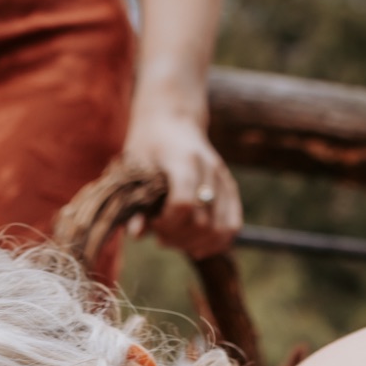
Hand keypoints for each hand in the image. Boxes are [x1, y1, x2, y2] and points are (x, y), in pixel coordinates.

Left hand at [122, 101, 241, 259]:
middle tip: (160, 235)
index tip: (153, 222)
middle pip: (202, 223)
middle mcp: (209, 169)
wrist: (172, 119)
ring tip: (176, 239)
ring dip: (196, 244)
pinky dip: (216, 243)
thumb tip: (135, 234)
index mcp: (184, 160)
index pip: (183, 205)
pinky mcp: (230, 188)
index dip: (167, 224)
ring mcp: (223, 179)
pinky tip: (196, 246)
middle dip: (178, 237)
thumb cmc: (147, 144)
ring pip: (220, 229)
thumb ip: (134, 201)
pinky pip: (233, 225)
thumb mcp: (133, 167)